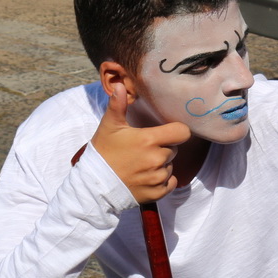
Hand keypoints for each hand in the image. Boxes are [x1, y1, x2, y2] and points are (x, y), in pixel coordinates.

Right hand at [90, 86, 189, 204]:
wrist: (94, 185)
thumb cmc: (103, 153)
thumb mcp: (109, 127)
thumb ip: (117, 105)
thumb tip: (119, 85)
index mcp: (149, 140)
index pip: (182, 132)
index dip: (176, 131)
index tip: (165, 132)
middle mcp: (157, 159)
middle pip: (173, 149)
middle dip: (163, 147)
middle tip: (143, 149)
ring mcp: (157, 177)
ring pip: (170, 166)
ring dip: (161, 165)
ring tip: (141, 164)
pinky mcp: (157, 193)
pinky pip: (170, 183)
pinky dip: (162, 181)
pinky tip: (146, 177)